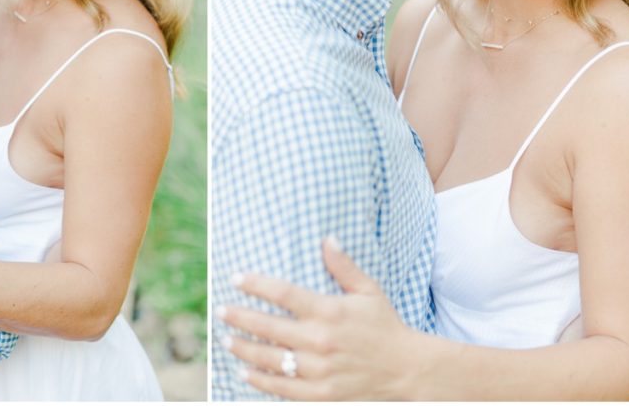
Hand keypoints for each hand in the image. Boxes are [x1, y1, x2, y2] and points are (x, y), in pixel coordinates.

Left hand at [219, 236, 424, 400]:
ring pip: (269, 360)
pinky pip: (282, 390)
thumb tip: (327, 238)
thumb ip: (343, 266)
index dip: (255, 284)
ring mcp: (318, 370)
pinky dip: (260, 382)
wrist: (408, 371)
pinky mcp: (320, 394)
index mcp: (328, 311)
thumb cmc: (385, 327)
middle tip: (221, 311)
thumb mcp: (368, 291)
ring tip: (226, 340)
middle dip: (239, 317)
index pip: (282, 293)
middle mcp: (319, 341)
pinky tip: (244, 374)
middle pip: (268, 327)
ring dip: (243, 349)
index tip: (235, 279)